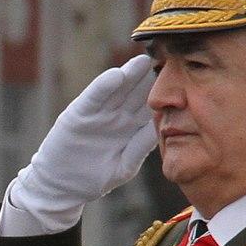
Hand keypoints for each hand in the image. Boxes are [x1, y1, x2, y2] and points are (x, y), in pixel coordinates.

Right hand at [0, 55, 155, 236]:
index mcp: (132, 128)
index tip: (184, 81)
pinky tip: (116, 75)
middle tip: (169, 58)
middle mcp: (117, 116)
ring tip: (144, 60)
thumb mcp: (123, 166)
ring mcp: (99, 113)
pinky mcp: (79, 114)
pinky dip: (104, 86)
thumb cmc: (95, 178)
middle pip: (137, 93)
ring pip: (118, 90)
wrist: (61, 186)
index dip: (167, 95)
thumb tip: (160, 129)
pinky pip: (94, 97)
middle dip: (151, 77)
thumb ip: (139, 147)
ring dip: (130, 74)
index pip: (151, 107)